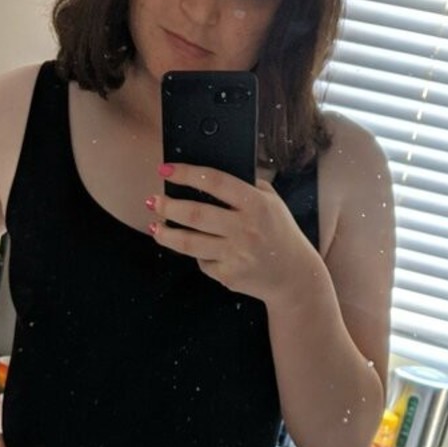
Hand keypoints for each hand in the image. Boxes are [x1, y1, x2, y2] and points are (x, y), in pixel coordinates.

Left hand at [146, 162, 321, 302]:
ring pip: (190, 243)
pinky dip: (196, 255)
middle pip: (195, 214)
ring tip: (155, 226)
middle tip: (153, 201)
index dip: (187, 174)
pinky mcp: (229, 276)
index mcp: (256, 204)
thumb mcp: (272, 202)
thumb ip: (246, 187)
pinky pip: (202, 262)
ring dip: (166, 234)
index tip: (166, 170)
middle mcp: (245, 229)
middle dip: (168, 206)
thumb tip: (207, 176)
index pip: (215, 182)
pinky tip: (195, 249)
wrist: (294, 276)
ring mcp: (236, 255)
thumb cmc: (280, 234)